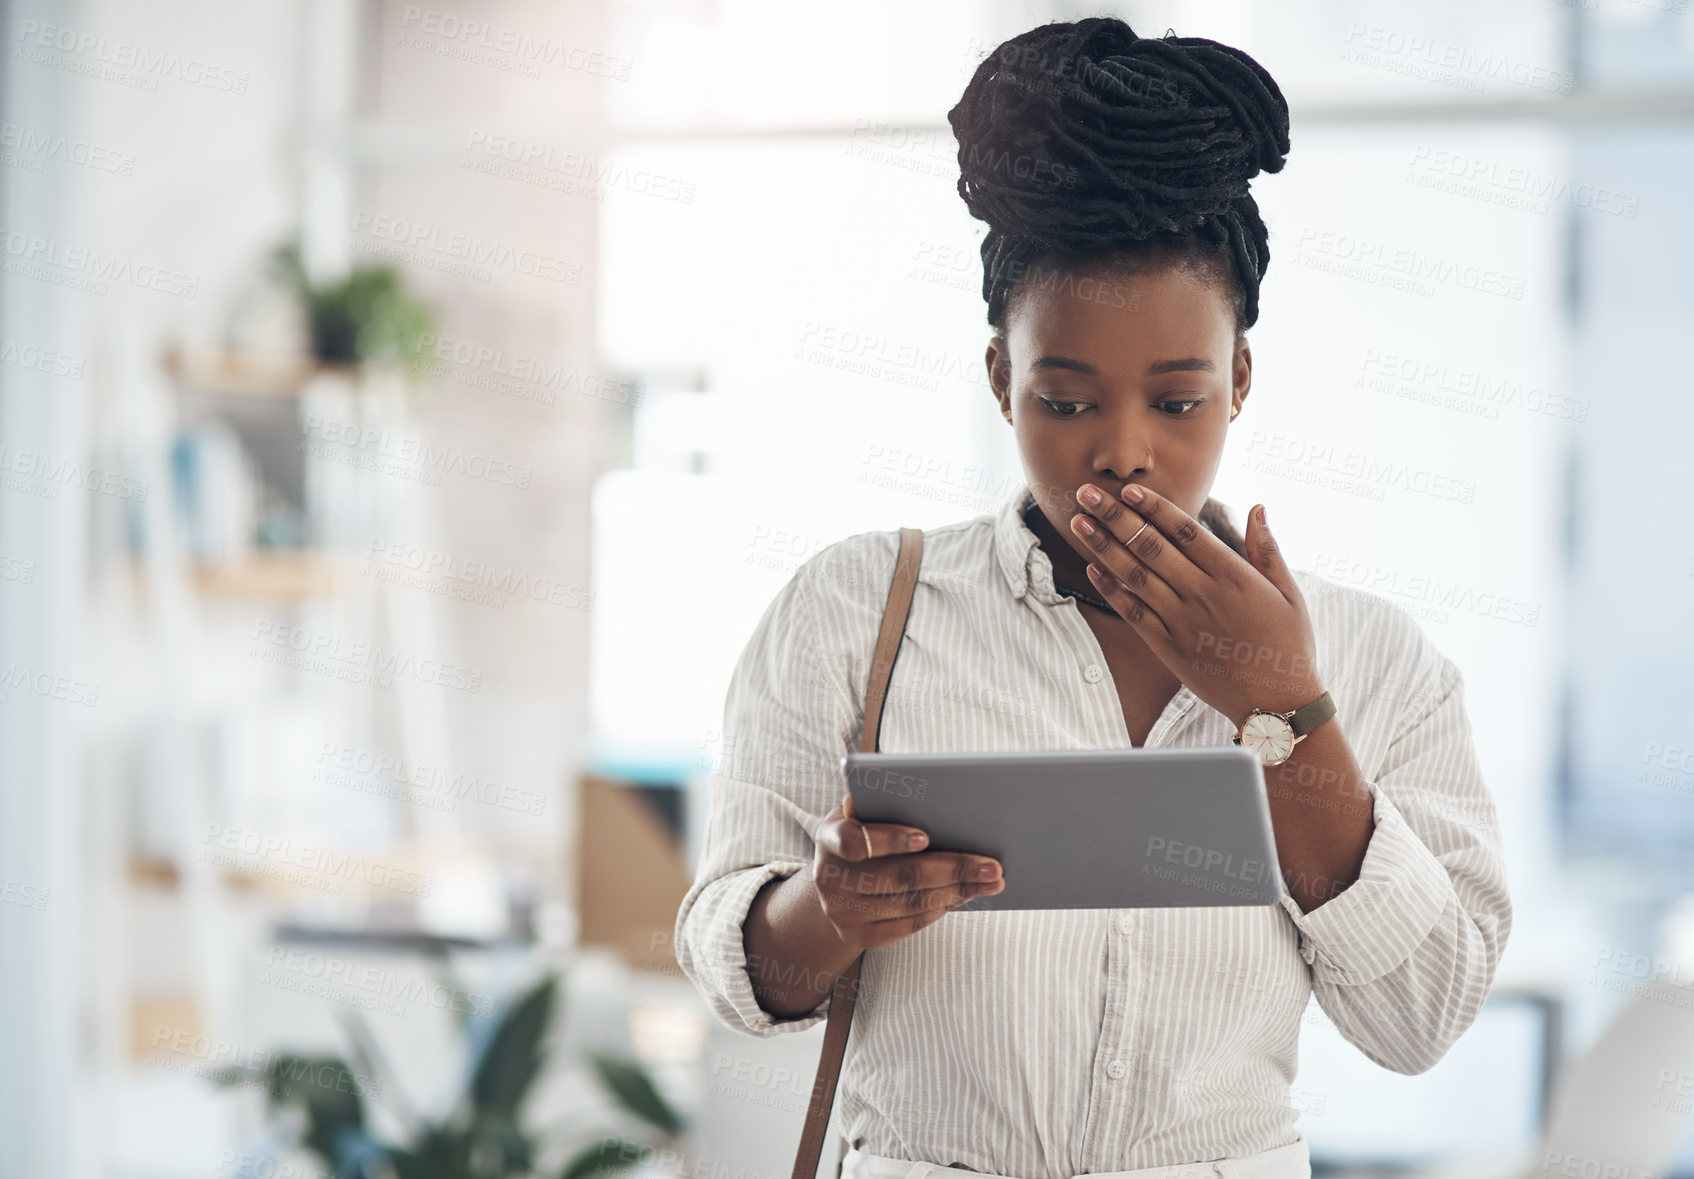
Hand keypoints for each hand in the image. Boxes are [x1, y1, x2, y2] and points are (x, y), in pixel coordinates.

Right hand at [810, 793, 1003, 950]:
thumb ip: (882, 803)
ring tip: (990, 881)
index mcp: (829, 838)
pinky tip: (965, 896)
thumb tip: (928, 795)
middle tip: (991, 866)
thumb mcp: (863, 812)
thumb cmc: (862, 832)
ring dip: (957, 892)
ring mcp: (843, 913)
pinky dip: (941, 909)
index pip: (855, 841)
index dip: (890, 839)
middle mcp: (828, 879)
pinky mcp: (861, 937)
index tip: (926, 836)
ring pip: (910, 903)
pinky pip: (910, 924)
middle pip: (898, 877)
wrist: (836, 880)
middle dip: (952, 870)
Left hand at [1067, 483, 1324, 726]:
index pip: (1185, 530)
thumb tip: (1257, 506)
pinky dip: (1110, 590)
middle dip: (1115, 516)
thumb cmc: (1289, 645)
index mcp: (1234, 575)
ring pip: (1134, 575)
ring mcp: (1182, 621)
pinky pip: (1133, 613)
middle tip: (1086, 493)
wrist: (1277, 704)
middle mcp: (1203, 594)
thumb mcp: (1288, 593)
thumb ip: (1267, 549)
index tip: (1128, 489)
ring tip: (1079, 523)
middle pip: (1150, 546)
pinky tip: (1092, 569)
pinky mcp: (1168, 647)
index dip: (1153, 507)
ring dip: (1103, 546)